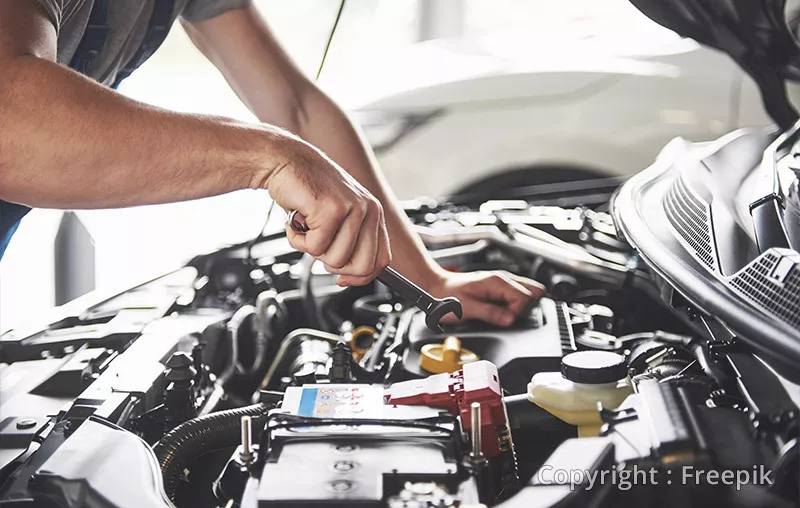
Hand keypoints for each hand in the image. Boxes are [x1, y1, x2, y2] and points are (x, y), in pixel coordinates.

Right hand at [267, 140, 390, 284]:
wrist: (284, 161)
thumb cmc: (308, 191)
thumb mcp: (338, 218)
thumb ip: (350, 243)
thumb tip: (349, 277)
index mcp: (374, 213)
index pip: (381, 261)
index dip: (360, 276)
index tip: (342, 278)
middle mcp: (369, 209)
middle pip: (362, 267)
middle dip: (334, 265)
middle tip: (319, 245)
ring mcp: (353, 208)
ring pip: (336, 260)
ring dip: (312, 249)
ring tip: (306, 227)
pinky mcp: (332, 209)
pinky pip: (315, 247)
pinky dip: (298, 239)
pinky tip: (296, 219)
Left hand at [427, 270, 545, 326]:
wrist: (435, 288)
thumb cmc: (446, 296)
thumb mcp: (467, 309)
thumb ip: (490, 314)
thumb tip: (510, 320)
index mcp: (497, 282)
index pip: (525, 297)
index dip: (518, 313)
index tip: (504, 320)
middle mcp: (503, 279)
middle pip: (534, 292)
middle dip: (524, 309)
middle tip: (506, 317)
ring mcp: (502, 282)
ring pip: (529, 292)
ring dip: (521, 307)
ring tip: (503, 314)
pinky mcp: (499, 288)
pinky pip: (518, 295)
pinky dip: (516, 305)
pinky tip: (502, 311)